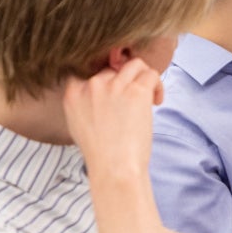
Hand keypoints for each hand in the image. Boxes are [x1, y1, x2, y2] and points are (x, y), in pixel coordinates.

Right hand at [62, 58, 161, 177]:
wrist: (114, 168)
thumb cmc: (100, 153)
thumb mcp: (76, 123)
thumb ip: (82, 101)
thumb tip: (98, 86)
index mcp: (73, 92)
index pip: (89, 68)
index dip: (106, 77)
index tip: (115, 90)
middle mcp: (92, 85)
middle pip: (113, 69)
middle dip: (125, 82)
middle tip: (133, 102)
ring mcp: (114, 86)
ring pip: (135, 65)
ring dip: (143, 78)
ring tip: (148, 97)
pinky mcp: (136, 91)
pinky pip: (151, 74)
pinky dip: (157, 85)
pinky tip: (156, 101)